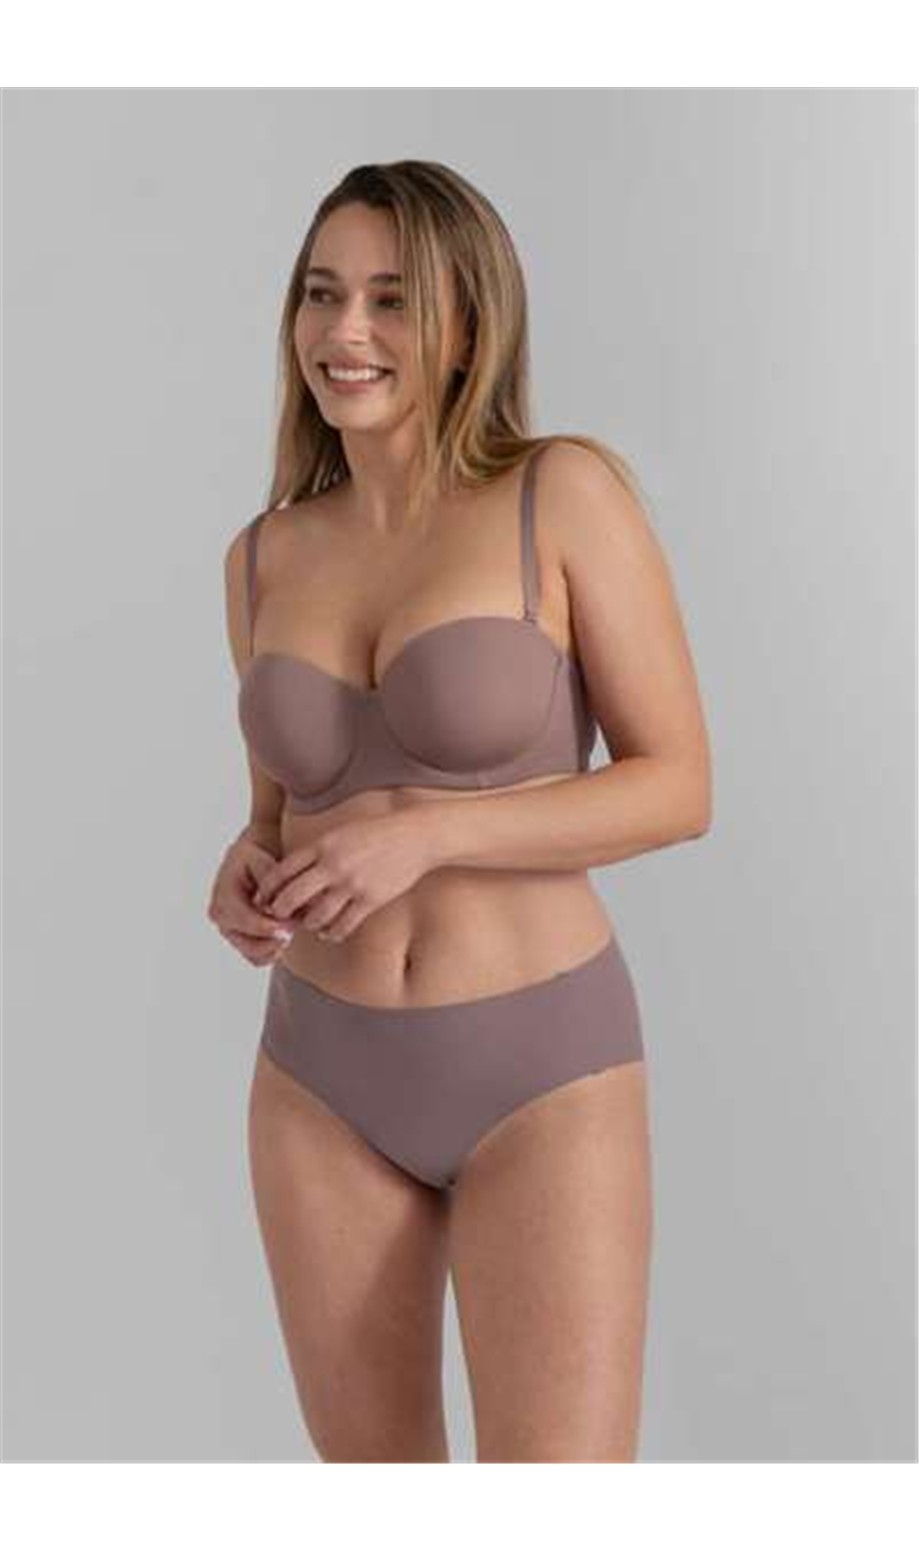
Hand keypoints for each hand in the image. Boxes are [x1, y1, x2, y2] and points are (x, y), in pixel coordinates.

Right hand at [207, 835, 301, 965]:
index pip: (244, 920)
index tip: (290, 927)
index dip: (268, 927)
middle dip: (275, 938)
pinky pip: (259, 959)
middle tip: (294, 927)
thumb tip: (273, 906)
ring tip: (290, 928)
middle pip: (250, 944)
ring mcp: (230, 932)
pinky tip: (284, 934)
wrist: (248, 866)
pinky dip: (275, 952)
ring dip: (276, 946)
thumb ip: (268, 880)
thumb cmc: (254, 860)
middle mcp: (222, 918)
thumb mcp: (260, 860)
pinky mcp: (240, 942)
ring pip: (256, 955)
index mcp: (222, 897)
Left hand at [252, 811, 435, 943]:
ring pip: (315, 916)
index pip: (283, 870)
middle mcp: (333, 865)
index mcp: (323, 845)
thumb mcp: (341, 832)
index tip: (263, 898)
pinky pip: (343, 925)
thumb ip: (318, 849)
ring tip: (308, 925)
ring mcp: (352, 884)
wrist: (415, 836)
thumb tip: (294, 869)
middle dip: (280, 911)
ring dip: (307, 925)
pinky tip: (329, 933)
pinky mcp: (370, 900)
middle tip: (279, 918)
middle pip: (292, 897)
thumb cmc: (377, 832)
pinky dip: (332, 933)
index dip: (268, 888)